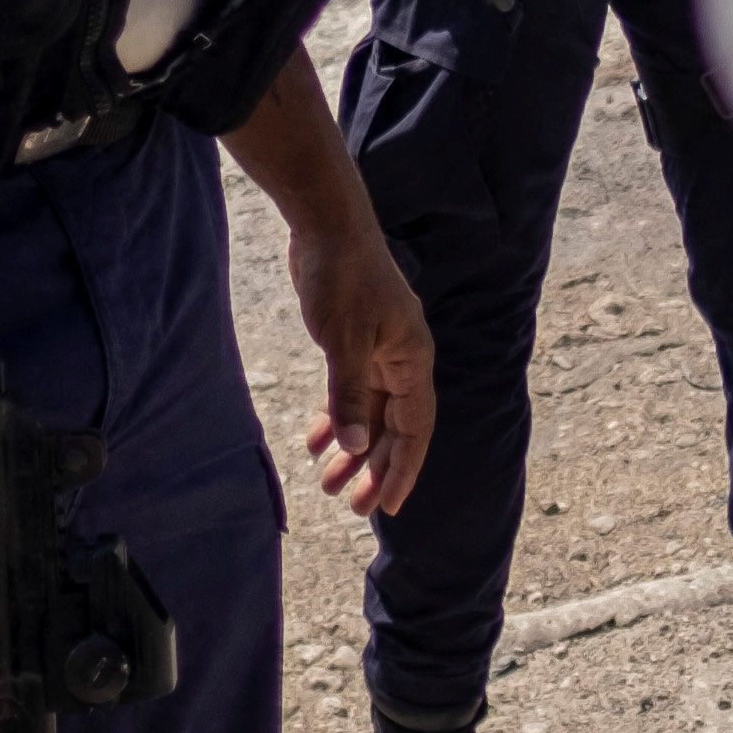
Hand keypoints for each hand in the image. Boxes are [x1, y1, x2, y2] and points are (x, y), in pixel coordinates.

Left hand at [219, 46, 430, 515]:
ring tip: (327, 483)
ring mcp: (379, 350)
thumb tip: (358, 445)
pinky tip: (316, 440)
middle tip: (353, 507)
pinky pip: (353, 392)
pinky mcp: (355, 341)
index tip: (388, 507)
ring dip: (354, 448)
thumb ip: (350, 393)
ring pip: (372, 413)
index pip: (415, 427)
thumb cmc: (342, 275)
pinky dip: (338, 417)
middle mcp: (402, 358)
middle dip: (376, 468)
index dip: (403, 469)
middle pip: (395, 427)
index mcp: (412, 358)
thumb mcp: (343, 339)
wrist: (327, 224)